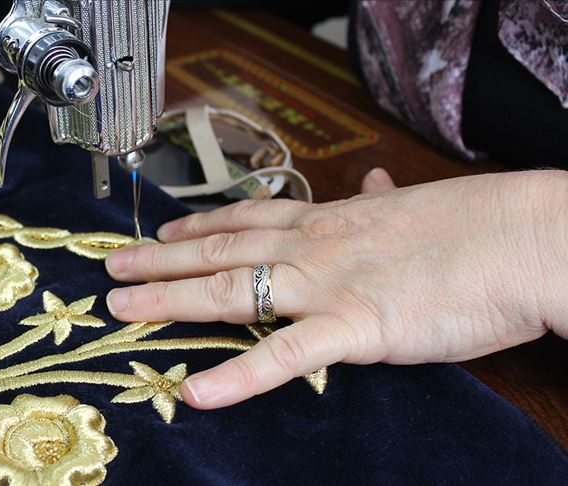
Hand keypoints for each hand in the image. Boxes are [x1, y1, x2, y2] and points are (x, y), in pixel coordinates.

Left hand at [104, 169, 567, 408]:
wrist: (522, 238)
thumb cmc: (477, 225)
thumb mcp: (417, 206)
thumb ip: (382, 200)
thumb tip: (374, 181)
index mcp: (331, 221)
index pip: (249, 219)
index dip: (201, 224)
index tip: (165, 229)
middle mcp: (314, 248)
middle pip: (220, 250)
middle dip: (161, 258)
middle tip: (114, 264)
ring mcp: (328, 285)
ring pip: (231, 290)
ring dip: (170, 299)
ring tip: (122, 306)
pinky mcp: (355, 326)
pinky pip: (284, 356)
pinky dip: (237, 376)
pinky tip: (195, 391)